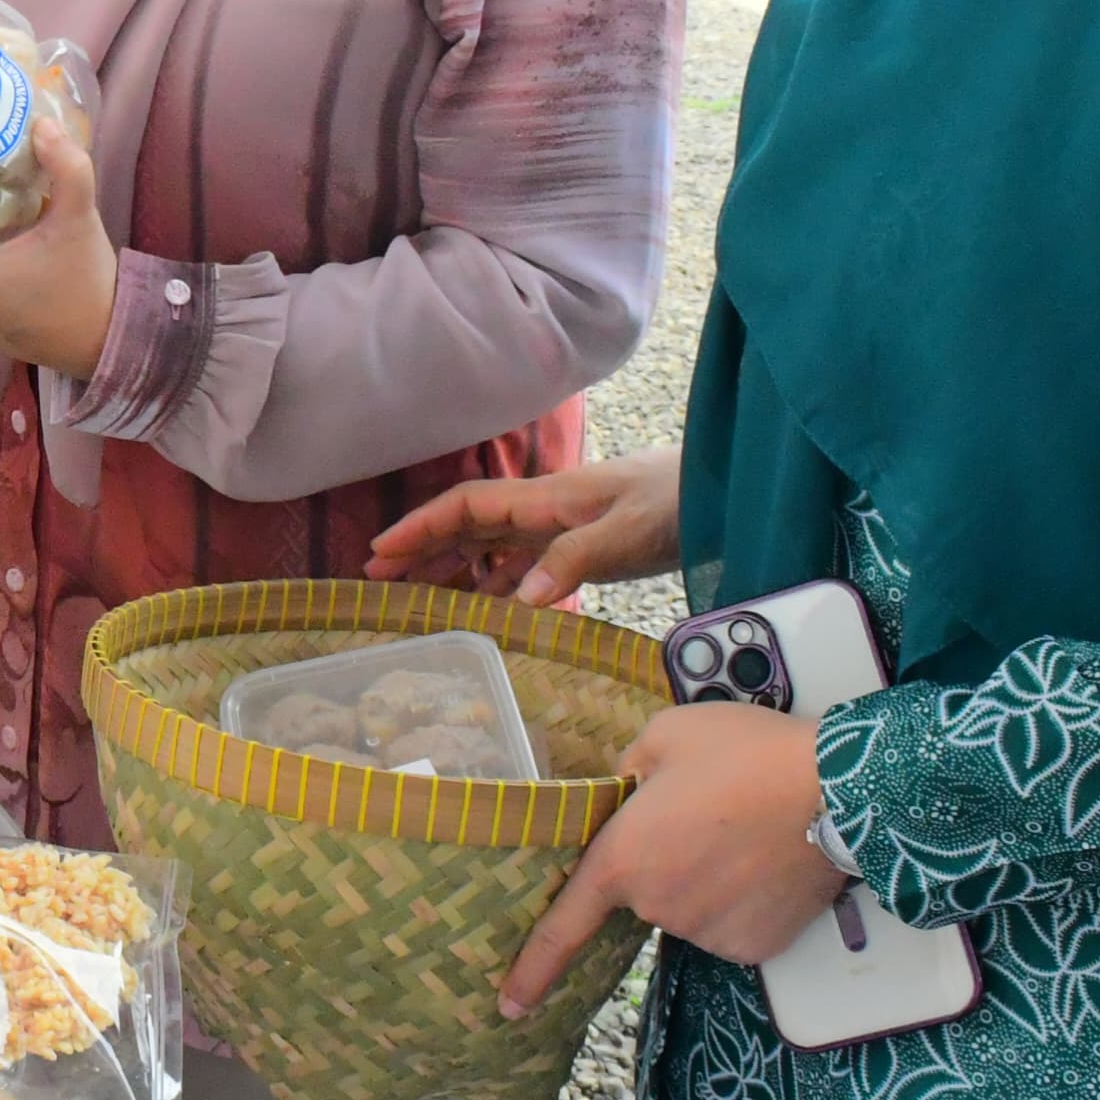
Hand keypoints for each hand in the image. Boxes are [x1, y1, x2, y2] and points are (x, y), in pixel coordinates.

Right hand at [365, 447, 682, 602]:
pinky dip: (496, 583)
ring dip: (453, 567)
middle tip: (378, 581)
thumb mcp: (626, 532)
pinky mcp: (582, 544)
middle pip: (467, 526)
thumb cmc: (676, 503)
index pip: (466, 507)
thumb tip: (519, 600)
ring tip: (417, 597)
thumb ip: (573, 561)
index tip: (380, 552)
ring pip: (491, 546)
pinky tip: (486, 607)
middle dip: (422, 549)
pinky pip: (524, 564)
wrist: (721, 492)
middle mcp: (544, 509)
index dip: (420, 527)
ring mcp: (561, 527)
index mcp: (545, 499)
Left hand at [498, 697, 844, 1015]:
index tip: (508, 1004)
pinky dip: (742, 899)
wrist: (839, 790)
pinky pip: (730, 923)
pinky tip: (765, 861)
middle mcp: (660, 907)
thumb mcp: (666, 735)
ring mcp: (709, 932)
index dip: (532, 969)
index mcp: (623, 859)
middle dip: (664, 858)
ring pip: (690, 906)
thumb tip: (625, 794)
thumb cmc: (749, 754)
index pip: (564, 926)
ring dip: (705, 877)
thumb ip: (627, 768)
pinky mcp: (754, 946)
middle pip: (644, 891)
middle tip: (707, 813)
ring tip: (745, 830)